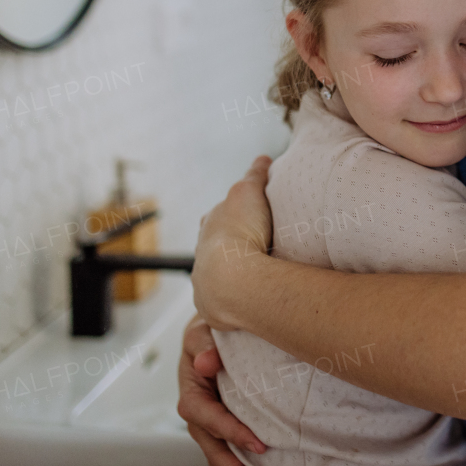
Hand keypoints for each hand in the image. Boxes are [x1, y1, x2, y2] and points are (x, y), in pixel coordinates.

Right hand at [177, 315, 266, 465]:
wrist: (213, 336)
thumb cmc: (207, 335)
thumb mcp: (201, 332)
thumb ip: (203, 344)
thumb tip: (206, 363)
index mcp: (191, 393)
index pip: (206, 417)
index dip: (229, 431)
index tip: (256, 442)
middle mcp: (199, 412)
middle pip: (211, 442)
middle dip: (231, 461)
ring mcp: (210, 421)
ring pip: (218, 449)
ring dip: (234, 464)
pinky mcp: (224, 422)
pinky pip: (228, 444)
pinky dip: (239, 456)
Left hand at [193, 156, 274, 330]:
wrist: (230, 277)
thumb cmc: (239, 232)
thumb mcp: (249, 191)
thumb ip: (255, 174)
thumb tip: (263, 159)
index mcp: (210, 224)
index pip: (218, 216)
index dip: (232, 215)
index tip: (246, 217)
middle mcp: (202, 252)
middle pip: (216, 247)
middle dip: (232, 248)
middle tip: (255, 249)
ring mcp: (205, 281)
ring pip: (218, 275)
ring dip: (234, 275)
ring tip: (257, 278)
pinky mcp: (213, 306)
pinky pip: (226, 301)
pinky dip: (237, 298)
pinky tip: (252, 299)